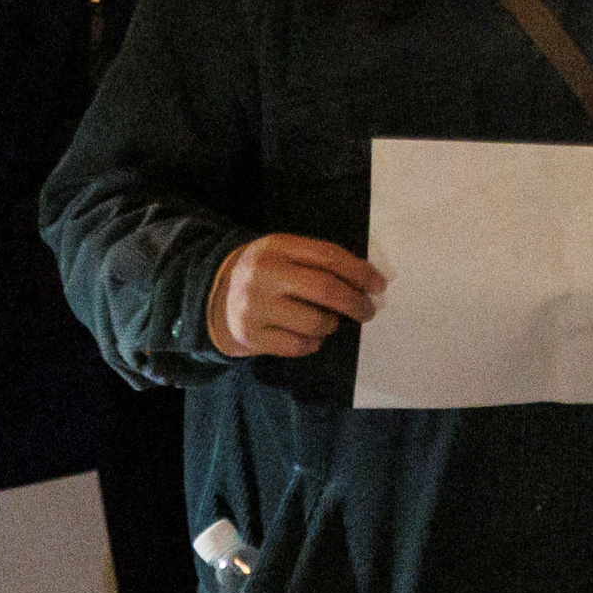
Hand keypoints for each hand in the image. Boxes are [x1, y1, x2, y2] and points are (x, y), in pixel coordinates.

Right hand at [209, 233, 383, 359]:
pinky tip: (309, 336)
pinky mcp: (251, 335)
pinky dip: (312, 343)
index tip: (379, 284)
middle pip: (325, 289)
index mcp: (277, 246)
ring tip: (328, 322)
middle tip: (368, 311)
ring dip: (331, 325)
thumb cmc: (265, 273)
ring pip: (315, 322)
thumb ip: (318, 261)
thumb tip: (367, 281)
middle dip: (355, 303)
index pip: (329, 256)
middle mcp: (264, 274)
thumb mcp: (284, 253)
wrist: (213, 294)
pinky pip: (298, 346)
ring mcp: (256, 306)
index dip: (360, 271)